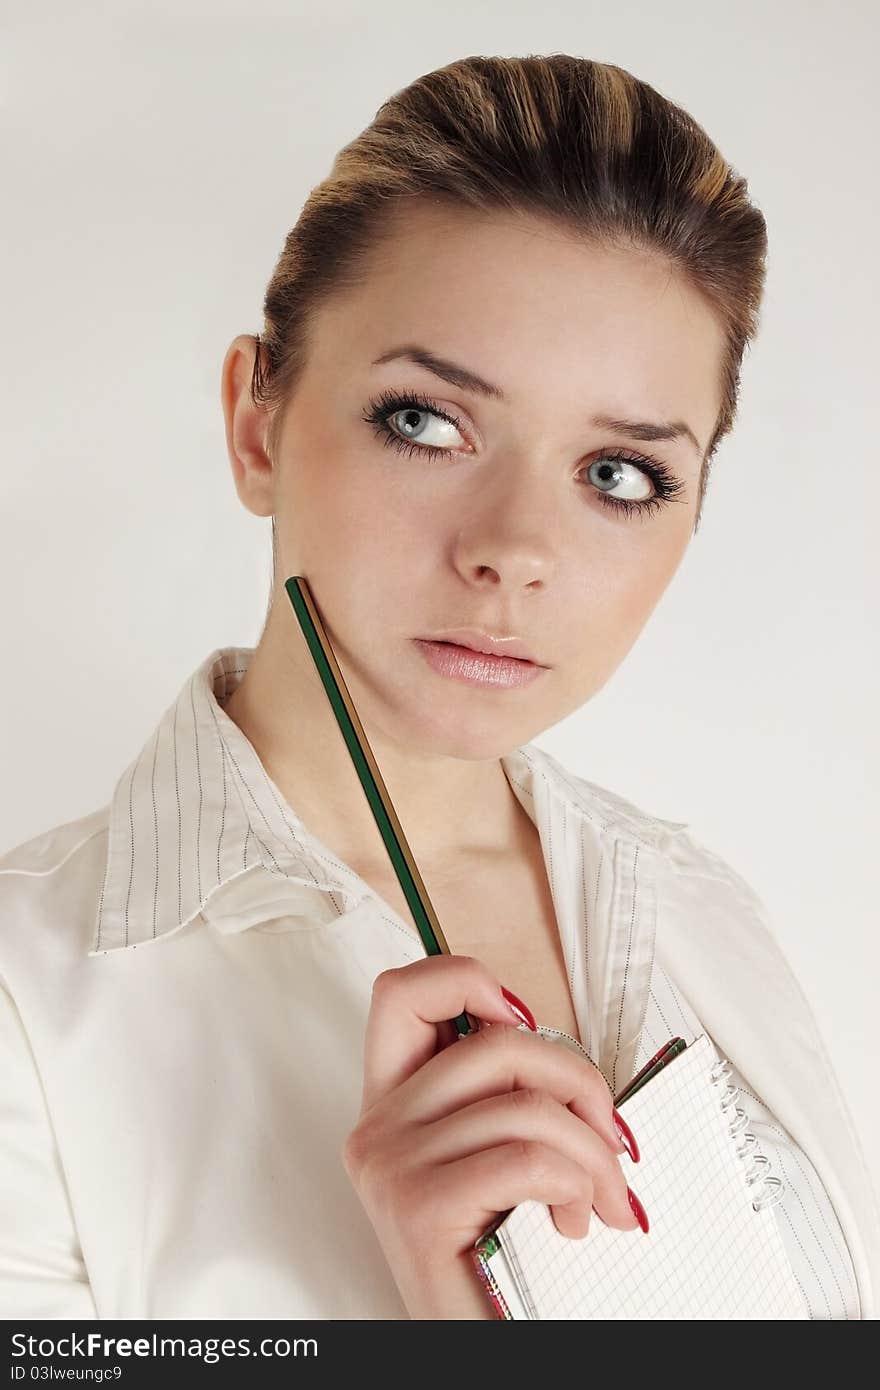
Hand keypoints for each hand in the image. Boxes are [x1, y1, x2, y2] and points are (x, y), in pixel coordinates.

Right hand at [342, 954, 641, 1318]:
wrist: (481, 1350)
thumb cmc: (497, 1258)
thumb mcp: (492, 1162)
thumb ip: (503, 1098)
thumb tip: (562, 1054)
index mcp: (392, 1104)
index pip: (402, 992)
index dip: (466, 979)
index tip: (522, 1019)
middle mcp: (378, 1127)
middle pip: (499, 1044)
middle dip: (582, 1084)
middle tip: (610, 1140)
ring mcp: (390, 1165)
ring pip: (527, 1106)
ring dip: (594, 1154)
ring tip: (601, 1200)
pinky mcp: (417, 1208)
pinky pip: (527, 1159)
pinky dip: (575, 1185)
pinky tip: (575, 1220)